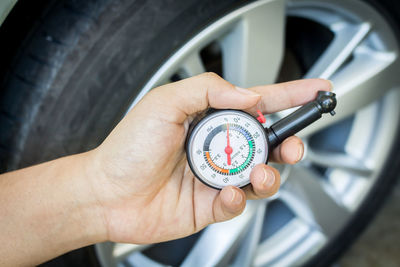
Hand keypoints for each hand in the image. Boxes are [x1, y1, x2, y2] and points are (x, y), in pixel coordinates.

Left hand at [89, 73, 331, 243]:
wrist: (108, 193)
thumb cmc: (129, 148)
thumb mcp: (165, 102)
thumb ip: (208, 90)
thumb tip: (249, 96)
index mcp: (211, 119)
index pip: (259, 103)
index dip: (290, 97)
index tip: (315, 92)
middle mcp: (218, 147)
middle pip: (268, 143)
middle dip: (289, 143)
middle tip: (292, 145)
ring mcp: (218, 176)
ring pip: (262, 175)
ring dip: (269, 174)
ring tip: (259, 173)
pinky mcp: (212, 204)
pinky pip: (239, 203)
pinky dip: (238, 198)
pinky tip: (225, 193)